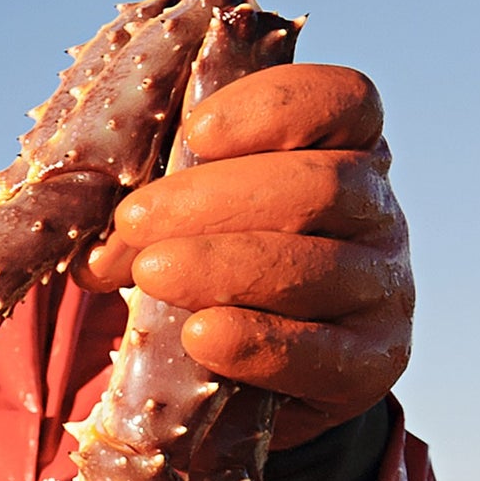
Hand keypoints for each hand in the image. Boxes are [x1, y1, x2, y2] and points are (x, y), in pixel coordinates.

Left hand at [86, 63, 410, 435]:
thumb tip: (95, 250)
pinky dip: (260, 343)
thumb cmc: (214, 272)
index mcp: (344, 154)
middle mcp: (378, 213)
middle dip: (219, 198)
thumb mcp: (187, 221)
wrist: (257, 378)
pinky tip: (201, 335)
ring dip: (227, 265)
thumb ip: (158, 206)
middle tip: (136, 220)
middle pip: (324, 184)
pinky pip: (329, 353)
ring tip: (151, 273)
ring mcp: (384, 287)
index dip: (276, 105)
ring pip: (322, 264)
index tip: (198, 131)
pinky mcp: (373, 363)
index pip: (346, 102)